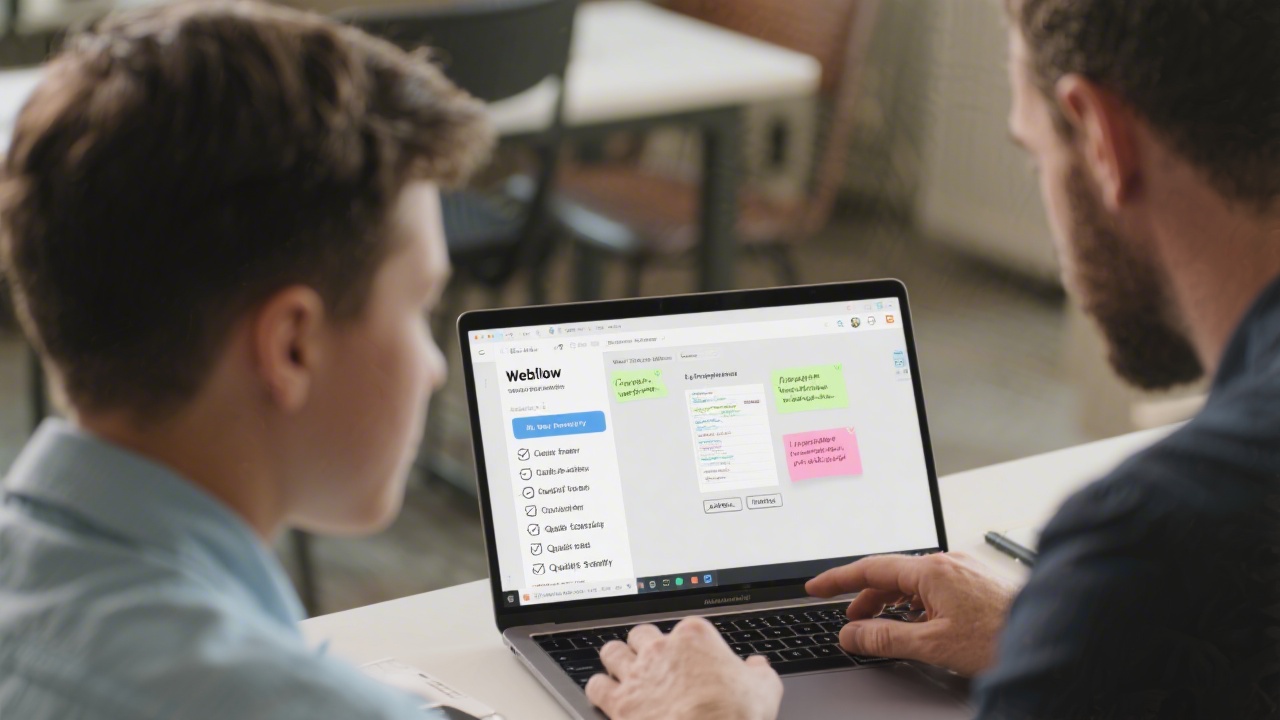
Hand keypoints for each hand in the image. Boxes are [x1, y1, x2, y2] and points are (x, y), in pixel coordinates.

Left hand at [586, 617, 782, 719]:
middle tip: (653, 661)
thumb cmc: (733, 717)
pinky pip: (596, 686)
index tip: (692, 658)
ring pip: (613, 652)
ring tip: (623, 670)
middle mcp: (661, 649)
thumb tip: (758, 666)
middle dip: (645, 646)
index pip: (685, 628)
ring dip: (617, 660)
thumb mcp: (764, 690)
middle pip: (642, 634)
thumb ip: (760, 672)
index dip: (688, 645)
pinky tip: (607, 695)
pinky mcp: (619, 702)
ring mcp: (637, 674)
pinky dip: (600, 689)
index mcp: (694, 637)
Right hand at [806, 552, 1015, 676]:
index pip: (871, 569)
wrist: (1052, 638)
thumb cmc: (1001, 639)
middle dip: (865, 597)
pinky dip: (913, 603)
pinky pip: (933, 587)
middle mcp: (947, 562)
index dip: (838, 580)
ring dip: (890, 602)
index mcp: (932, 570)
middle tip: (849, 621)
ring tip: (879, 626)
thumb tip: (851, 634)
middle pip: (891, 574)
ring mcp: (963, 570)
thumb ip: (885, 638)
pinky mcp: (976, 583)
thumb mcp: (933, 644)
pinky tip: (915, 622)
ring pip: (913, 582)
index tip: (815, 588)